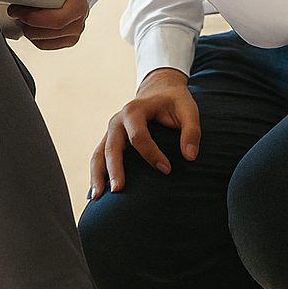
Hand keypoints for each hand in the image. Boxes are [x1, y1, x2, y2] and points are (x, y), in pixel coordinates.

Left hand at [8, 0, 88, 49]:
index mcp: (78, 2)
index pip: (57, 20)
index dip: (34, 18)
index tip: (19, 10)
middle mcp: (80, 19)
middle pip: (49, 32)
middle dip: (27, 24)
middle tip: (16, 12)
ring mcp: (75, 31)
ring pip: (45, 41)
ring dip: (29, 31)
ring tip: (21, 18)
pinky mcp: (68, 39)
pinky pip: (46, 45)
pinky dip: (34, 38)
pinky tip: (29, 26)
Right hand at [88, 68, 200, 197]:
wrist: (159, 90)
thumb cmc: (174, 102)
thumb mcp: (188, 109)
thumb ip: (191, 131)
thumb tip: (190, 156)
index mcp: (134, 110)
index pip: (139, 136)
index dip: (151, 154)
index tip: (167, 170)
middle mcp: (118, 121)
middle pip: (112, 147)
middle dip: (115, 169)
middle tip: (119, 190)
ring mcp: (111, 131)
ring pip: (99, 154)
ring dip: (98, 176)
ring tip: (98, 198)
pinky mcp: (110, 141)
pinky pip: (98, 158)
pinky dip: (96, 175)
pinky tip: (96, 195)